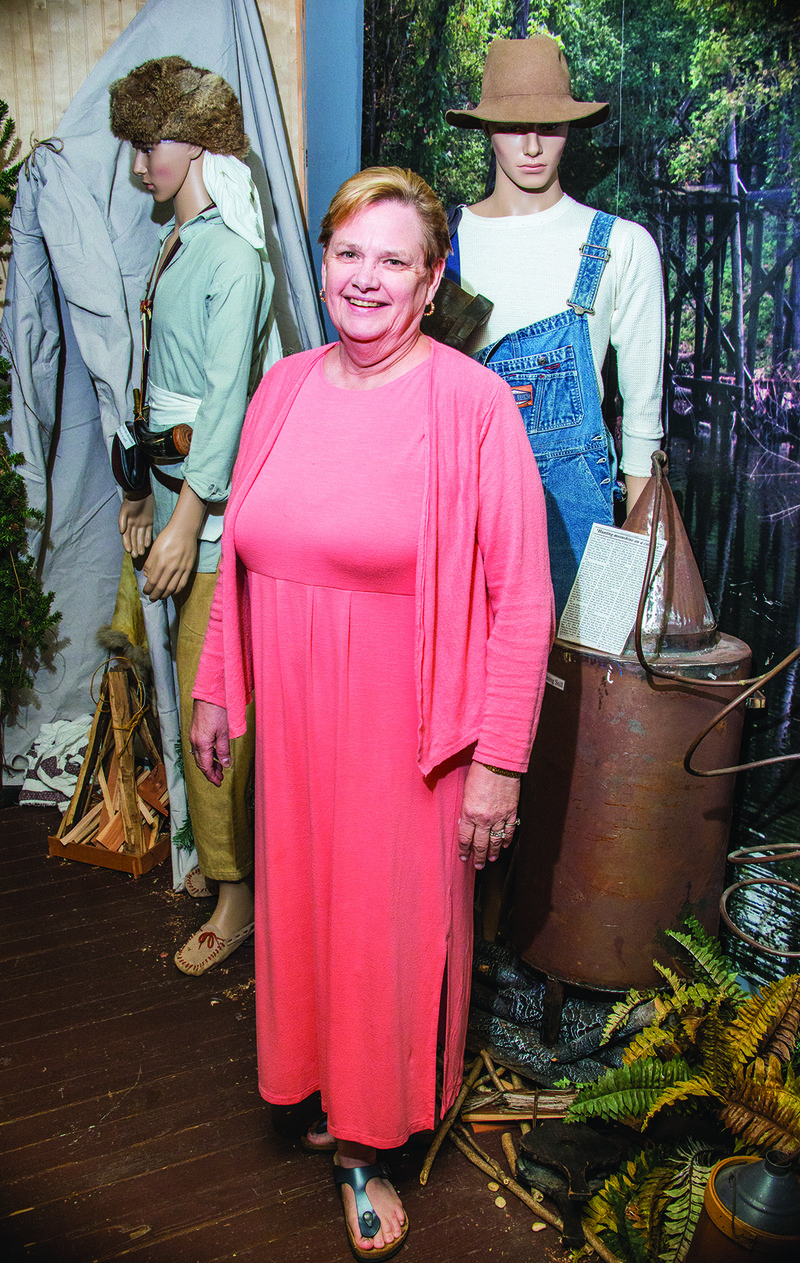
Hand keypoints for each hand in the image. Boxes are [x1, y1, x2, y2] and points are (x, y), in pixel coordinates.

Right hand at [119, 494, 153, 557]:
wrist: (141, 492)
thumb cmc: (131, 501)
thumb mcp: (124, 510)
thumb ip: (122, 521)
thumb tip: (121, 532)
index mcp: (127, 523)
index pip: (126, 536)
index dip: (127, 543)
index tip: (129, 551)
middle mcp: (133, 525)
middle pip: (134, 539)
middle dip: (134, 547)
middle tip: (136, 556)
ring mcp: (141, 524)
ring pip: (140, 537)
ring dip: (140, 545)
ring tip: (141, 553)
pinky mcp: (149, 521)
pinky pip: (148, 532)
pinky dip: (147, 538)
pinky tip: (147, 545)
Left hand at [142, 481, 206, 600]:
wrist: (184, 530)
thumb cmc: (167, 537)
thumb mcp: (154, 548)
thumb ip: (150, 563)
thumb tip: (147, 575)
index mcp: (160, 562)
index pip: (152, 581)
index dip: (148, 589)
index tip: (145, 592)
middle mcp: (170, 568)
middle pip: (162, 587)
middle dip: (155, 595)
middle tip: (152, 598)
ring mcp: (180, 569)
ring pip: (172, 588)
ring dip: (165, 595)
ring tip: (161, 597)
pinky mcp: (188, 568)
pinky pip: (182, 584)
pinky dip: (176, 591)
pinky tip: (172, 592)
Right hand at [189, 699, 230, 786]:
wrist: (208, 695)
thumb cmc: (217, 711)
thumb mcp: (224, 733)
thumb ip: (224, 750)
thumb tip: (225, 765)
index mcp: (201, 744)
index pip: (205, 766)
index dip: (212, 776)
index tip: (218, 783)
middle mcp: (194, 741)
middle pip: (201, 763)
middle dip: (210, 772)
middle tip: (220, 778)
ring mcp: (193, 735)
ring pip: (200, 755)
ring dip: (209, 763)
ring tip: (219, 768)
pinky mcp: (195, 730)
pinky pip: (199, 747)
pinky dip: (207, 754)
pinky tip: (215, 754)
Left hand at [457, 761, 520, 869]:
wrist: (499, 763)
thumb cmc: (479, 773)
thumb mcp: (466, 793)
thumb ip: (467, 810)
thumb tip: (466, 822)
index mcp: (469, 813)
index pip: (465, 838)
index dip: (464, 849)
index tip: (463, 857)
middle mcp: (484, 818)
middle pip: (480, 844)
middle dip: (478, 857)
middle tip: (477, 866)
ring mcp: (499, 817)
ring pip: (495, 840)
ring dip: (492, 852)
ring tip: (490, 860)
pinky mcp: (511, 812)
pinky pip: (509, 830)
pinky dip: (506, 839)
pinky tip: (503, 845)